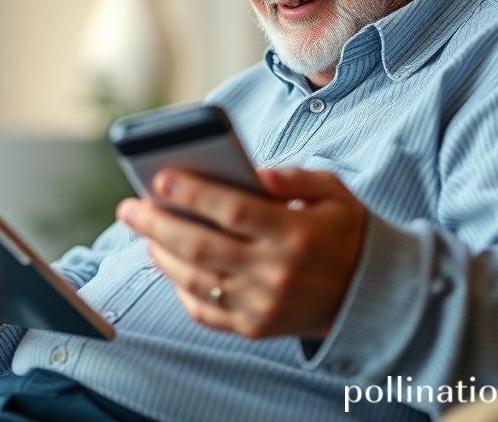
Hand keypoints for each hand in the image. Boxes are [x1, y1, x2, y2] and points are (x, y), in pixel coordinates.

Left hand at [116, 167, 365, 339]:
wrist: (369, 294)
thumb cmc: (346, 231)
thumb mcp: (333, 192)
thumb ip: (294, 177)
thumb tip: (252, 171)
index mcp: (294, 234)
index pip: (232, 211)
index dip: (192, 193)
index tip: (159, 177)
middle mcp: (275, 273)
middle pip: (201, 246)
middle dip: (156, 223)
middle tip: (128, 207)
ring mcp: (262, 305)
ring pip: (195, 280)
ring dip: (160, 253)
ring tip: (143, 231)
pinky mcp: (254, 327)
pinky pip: (204, 311)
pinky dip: (179, 287)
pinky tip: (168, 262)